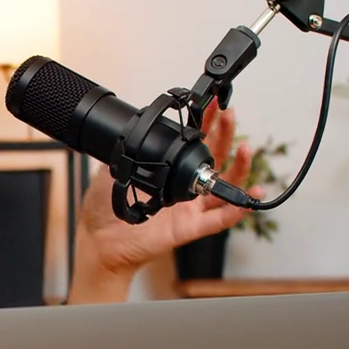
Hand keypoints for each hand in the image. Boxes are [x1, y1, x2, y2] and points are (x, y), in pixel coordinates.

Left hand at [69, 106, 257, 303]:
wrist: (100, 242)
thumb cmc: (106, 212)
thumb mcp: (110, 171)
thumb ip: (124, 153)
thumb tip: (125, 131)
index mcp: (168, 174)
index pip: (193, 145)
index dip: (205, 125)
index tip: (212, 106)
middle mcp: (184, 190)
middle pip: (215, 159)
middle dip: (225, 135)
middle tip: (230, 116)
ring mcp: (189, 209)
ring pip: (224, 187)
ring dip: (240, 168)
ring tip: (246, 150)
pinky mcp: (189, 229)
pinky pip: (218, 221)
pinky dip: (236, 211)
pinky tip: (248, 199)